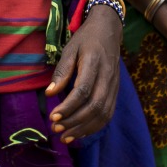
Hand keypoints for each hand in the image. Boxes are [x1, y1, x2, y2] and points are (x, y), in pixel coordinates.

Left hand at [47, 10, 121, 142]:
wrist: (109, 30)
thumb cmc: (86, 39)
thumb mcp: (70, 48)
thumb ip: (61, 71)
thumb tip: (49, 94)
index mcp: (94, 63)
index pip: (83, 90)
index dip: (68, 106)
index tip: (53, 116)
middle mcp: (107, 76)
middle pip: (95, 106)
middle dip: (74, 121)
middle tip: (56, 128)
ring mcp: (114, 85)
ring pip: (103, 113)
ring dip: (84, 128)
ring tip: (66, 136)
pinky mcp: (116, 91)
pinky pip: (108, 113)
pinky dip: (94, 126)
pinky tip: (80, 132)